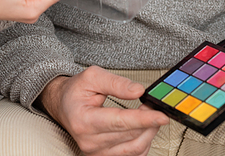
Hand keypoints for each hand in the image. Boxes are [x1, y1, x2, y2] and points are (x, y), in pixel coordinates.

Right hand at [38, 66, 167, 155]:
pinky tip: (144, 129)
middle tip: (155, 106)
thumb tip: (138, 91)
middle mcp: (89, 141)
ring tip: (151, 116)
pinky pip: (130, 155)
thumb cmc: (76, 91)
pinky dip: (142, 142)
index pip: (120, 122)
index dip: (143, 119)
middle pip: (130, 136)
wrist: (63, 105)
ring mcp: (96, 152)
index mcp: (84, 120)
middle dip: (149, 121)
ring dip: (148, 132)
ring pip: (133, 148)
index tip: (161, 115)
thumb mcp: (92, 76)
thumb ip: (116, 83)